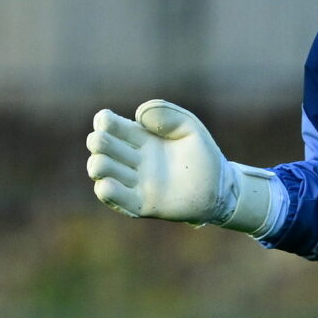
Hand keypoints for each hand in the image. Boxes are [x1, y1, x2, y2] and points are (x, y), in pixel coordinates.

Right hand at [86, 99, 275, 233]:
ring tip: (102, 164)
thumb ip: (167, 114)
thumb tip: (138, 115)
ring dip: (98, 165)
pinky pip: (117, 199)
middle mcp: (132, 159)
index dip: (104, 121)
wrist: (219, 187)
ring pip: (102, 171)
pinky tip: (107, 185)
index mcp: (140, 137)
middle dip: (98, 142)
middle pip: (101, 147)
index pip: (109, 125)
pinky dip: (107, 192)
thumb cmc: (202, 155)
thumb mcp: (189, 126)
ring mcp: (136, 181)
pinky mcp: (143, 203)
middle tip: (104, 141)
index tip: (107, 120)